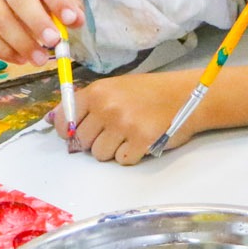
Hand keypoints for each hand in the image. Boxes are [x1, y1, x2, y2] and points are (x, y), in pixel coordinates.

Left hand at [54, 72, 199, 164]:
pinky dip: (132, 155)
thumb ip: (89, 104)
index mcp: (97, 92)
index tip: (76, 135)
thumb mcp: (115, 88)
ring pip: (101, 154)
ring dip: (113, 150)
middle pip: (83, 142)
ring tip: (129, 135)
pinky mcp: (141, 141)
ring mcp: (123, 125)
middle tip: (114, 132)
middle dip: (96, 142)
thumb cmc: (148, 93)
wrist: (185, 95)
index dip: (69, 132)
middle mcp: (107, 108)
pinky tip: (142, 140)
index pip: (65, 120)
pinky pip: (122, 161)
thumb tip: (62, 126)